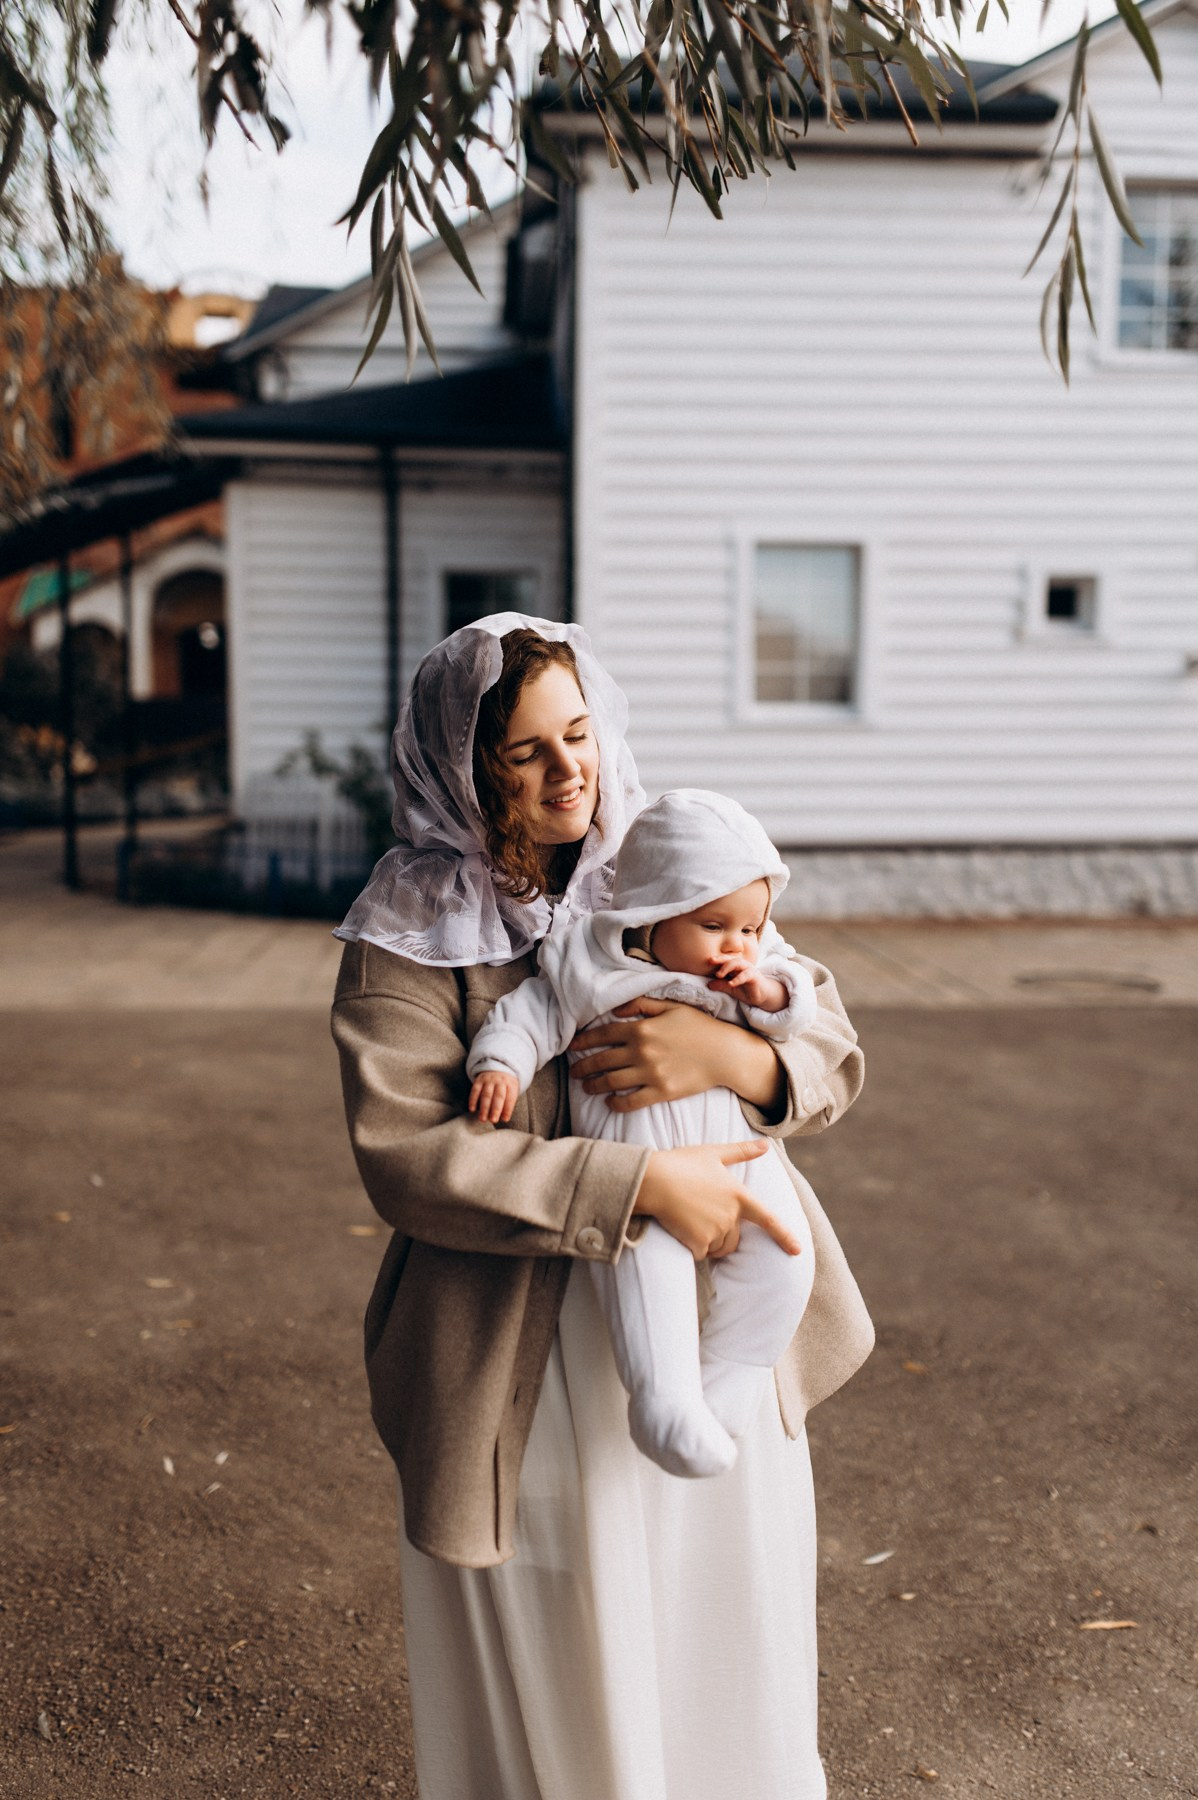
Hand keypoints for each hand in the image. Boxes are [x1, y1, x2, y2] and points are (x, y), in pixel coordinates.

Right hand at [468, 1069, 518, 1123]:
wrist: (497, 1067)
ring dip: (484, 1108)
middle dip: (495, 1109)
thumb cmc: (505, 1085)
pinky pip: (475, 1090)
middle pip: (498, 1096)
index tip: (505, 1119)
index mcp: (511, 1084)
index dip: (508, 1109)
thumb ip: (508, 1104)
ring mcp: (489, 1080)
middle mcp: (500, 1081)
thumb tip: (504, 1118)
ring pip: (486, 1095)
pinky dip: (473, 1100)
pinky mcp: (479, 1080)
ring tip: (482, 1119)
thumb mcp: (511, 1091)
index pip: (510, 1098)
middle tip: (493, 1120)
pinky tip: (472, 1109)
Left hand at [569, 998, 784, 1114]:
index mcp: (641, 1029)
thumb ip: (642, 1005)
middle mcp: (641, 1051)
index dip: (583, 1042)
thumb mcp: (671, 1007)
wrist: (725, 1054)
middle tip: (574, 1073)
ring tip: (587, 1087)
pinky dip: (616, 1103)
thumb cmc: (700, 1027)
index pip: (602, 1035)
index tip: (572, 1048)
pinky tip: (610, 1101)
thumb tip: (617, 1010)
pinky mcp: (661, 1092)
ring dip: (594, 1085)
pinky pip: (631, 1101)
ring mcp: (650, 1073)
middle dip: (583, 1067)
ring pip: (611, 1082)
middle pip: (601, 1060)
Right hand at [633, 1140, 802, 1260]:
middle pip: (734, 1239)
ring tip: (689, 1217)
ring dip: (707, 1240)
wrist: (653, 1180)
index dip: (784, 1235)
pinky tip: (681, 1226)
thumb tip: (765, 1145)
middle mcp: (731, 1215)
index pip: (768, 1219)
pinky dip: (692, 1245)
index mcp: (738, 1196)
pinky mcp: (699, 1243)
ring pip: (717, 1248)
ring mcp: (715, 1230)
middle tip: (700, 1213)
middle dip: (722, 1234)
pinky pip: (700, 1253)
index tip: (797, 1250)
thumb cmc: (681, 1163)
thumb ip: (741, 1152)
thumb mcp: (712, 1153)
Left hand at [706, 957, 788, 1013]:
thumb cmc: (746, 989)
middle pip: (731, 958)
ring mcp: (749, 969)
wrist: (762, 995)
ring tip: (719, 975)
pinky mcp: (755, 976)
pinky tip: (731, 983)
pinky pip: (746, 975)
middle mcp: (742, 965)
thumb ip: (721, 985)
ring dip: (728, 967)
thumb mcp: (731, 988)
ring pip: (738, 963)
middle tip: (711, 962)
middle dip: (721, 959)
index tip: (707, 960)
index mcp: (735, 966)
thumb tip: (709, 984)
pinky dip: (738, 979)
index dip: (717, 959)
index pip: (725, 960)